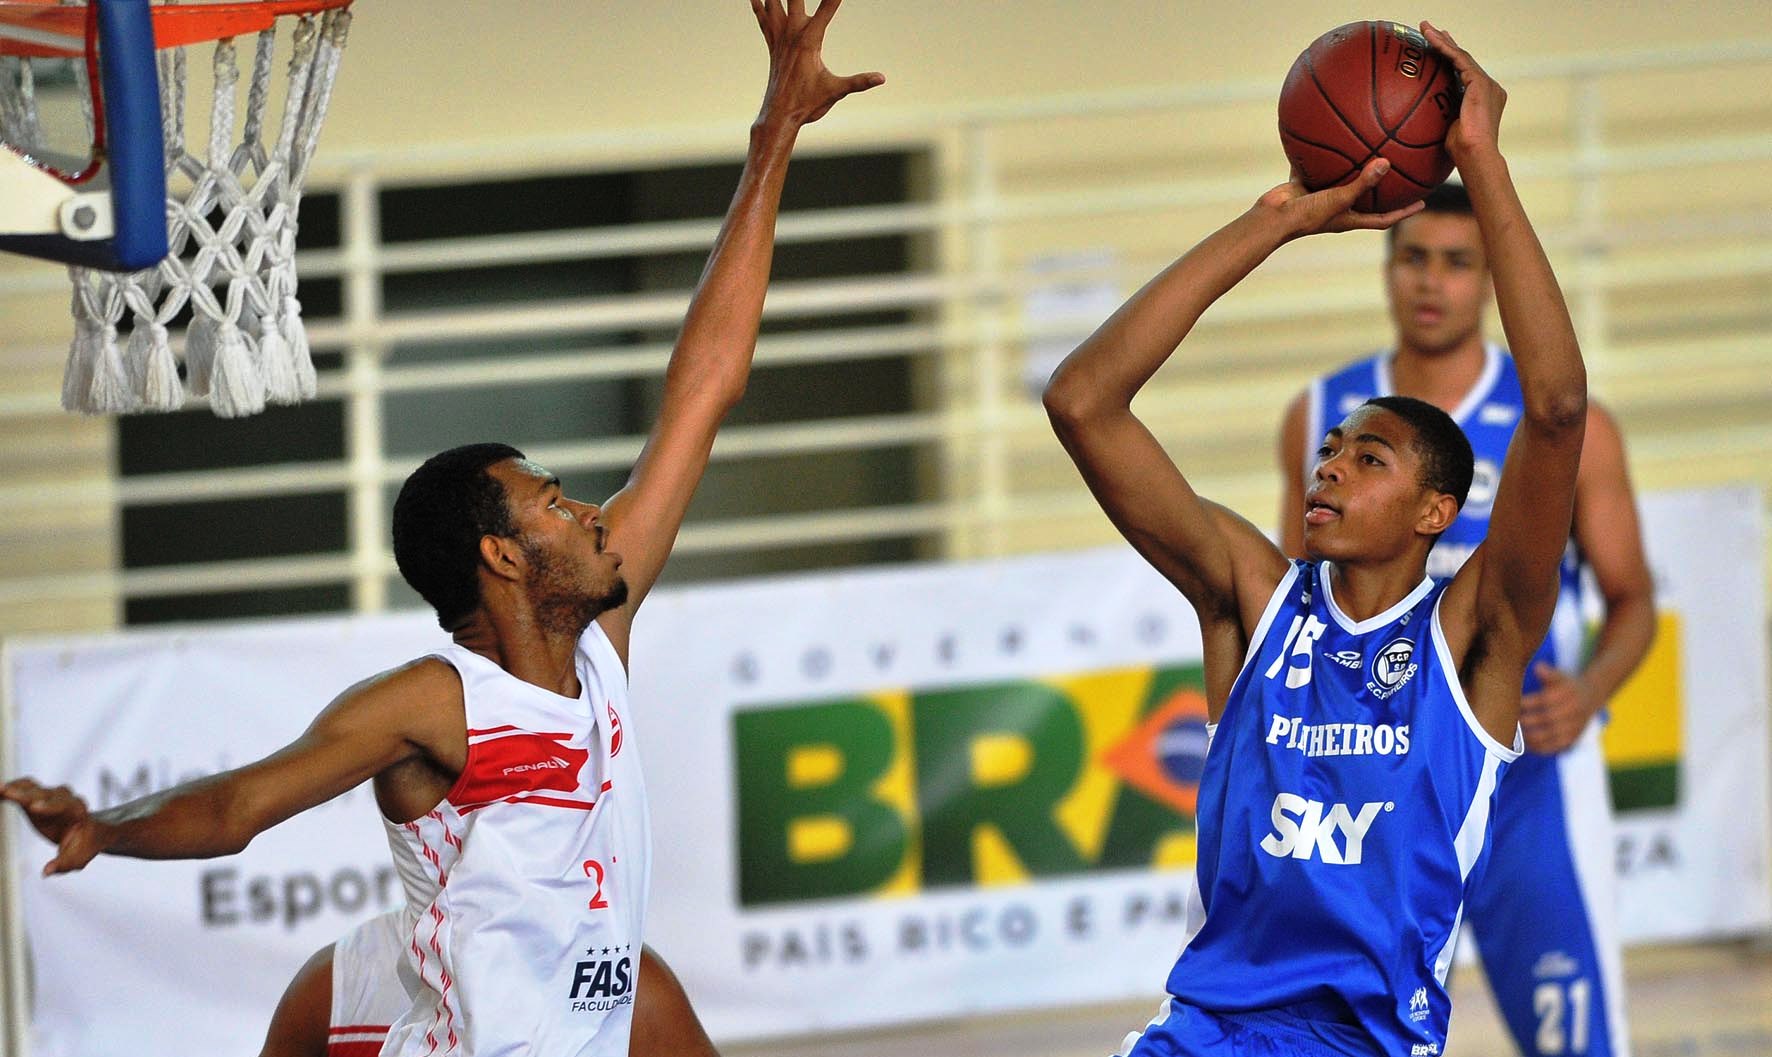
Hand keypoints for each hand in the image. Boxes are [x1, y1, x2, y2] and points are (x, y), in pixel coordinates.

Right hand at [2, 778, 111, 875]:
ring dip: (16, 788)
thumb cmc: (83, 847)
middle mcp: (65, 799)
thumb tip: (46, 872)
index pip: (64, 806)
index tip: (34, 808)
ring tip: (0, 790)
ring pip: (33, 787)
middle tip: (8, 793)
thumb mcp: (77, 859)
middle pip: (45, 794)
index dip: (49, 806)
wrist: (89, 833)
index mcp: (77, 812)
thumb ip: (63, 864)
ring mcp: (50, 796)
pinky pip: (24, 788)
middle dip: (26, 794)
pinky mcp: (37, 797)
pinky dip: (12, 788)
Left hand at [751, 0, 883, 129]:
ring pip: (773, 1)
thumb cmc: (808, 104)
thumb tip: (882, 78)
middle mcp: (792, 34)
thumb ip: (858, 82)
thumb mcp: (836, 91)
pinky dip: (759, 3)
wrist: (780, 116)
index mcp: (809, 40)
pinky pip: (763, 18)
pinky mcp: (773, 44)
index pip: (827, 8)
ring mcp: (780, 38)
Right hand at [1256, 158, 1424, 239]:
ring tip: (1368, 147)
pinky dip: (1322, 154)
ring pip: (1342, 179)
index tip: (1421, 203)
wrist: (1272, 217)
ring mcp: (1320, 196)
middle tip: (1401, 172)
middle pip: (1366, 198)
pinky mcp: (1304, 185)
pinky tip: (1329, 134)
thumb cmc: (1307, 216)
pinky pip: (1316, 166)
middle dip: (1382, 188)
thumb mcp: (1339, 198)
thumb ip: (1363, 182)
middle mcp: (1337, 207)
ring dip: (1353, 166)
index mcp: (1349, 218)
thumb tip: (1386, 162)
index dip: (1403, 212)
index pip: (1383, 218)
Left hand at [1421, 22, 1504, 164]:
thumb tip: (1416, 119)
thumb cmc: (1460, 154)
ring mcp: (1486, 84)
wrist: (1475, 156)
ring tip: (1425, 28)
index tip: (1436, 49)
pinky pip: (1459, 60)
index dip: (1449, 59)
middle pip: (1463, 60)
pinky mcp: (1481, 83)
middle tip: (1430, 31)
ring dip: (1441, 40)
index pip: (1463, 73)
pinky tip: (1430, 39)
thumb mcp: (1446, 131)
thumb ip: (1440, 118)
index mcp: (1482, 98)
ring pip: (1460, 56)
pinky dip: (1444, 48)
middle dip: (1446, 43)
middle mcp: (1488, 87)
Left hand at [1519, 662, 1598, 754]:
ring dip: (1532, 737)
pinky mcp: (1573, 738)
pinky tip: (1527, 746)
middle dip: (1528, 720)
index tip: (1513, 705)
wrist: (1590, 698)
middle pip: (1548, 718)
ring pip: (1553, 735)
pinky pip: (1557, 747)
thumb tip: (1538, 667)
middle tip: (1509, 721)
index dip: (1528, 703)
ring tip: (1515, 736)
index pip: (1546, 700)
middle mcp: (1574, 712)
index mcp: (1569, 694)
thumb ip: (1548, 673)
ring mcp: (1575, 727)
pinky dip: (1541, 748)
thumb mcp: (1560, 676)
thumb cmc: (1567, 685)